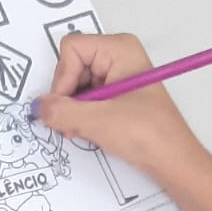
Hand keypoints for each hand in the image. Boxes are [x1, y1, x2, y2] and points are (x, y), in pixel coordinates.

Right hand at [36, 32, 201, 178]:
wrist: (173, 161)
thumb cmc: (149, 135)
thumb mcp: (98, 121)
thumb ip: (61, 111)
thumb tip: (38, 107)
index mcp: (120, 49)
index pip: (71, 49)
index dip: (64, 78)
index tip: (70, 104)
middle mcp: (118, 56)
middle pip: (71, 66)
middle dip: (67, 96)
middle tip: (74, 121)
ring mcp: (117, 76)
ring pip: (75, 85)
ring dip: (73, 110)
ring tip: (85, 129)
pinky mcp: (116, 95)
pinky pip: (85, 98)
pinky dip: (81, 115)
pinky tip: (89, 130)